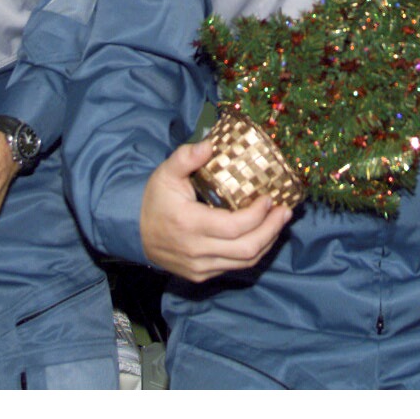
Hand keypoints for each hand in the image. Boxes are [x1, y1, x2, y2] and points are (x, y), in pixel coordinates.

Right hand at [138, 140, 291, 281]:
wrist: (133, 232)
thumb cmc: (154, 199)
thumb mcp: (165, 173)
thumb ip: (186, 157)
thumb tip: (210, 144)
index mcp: (189, 224)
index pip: (234, 227)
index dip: (258, 215)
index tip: (269, 198)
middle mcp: (196, 250)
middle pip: (247, 249)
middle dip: (272, 230)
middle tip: (285, 211)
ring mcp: (200, 267)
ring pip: (245, 262)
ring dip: (268, 242)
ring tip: (279, 221)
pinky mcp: (202, 275)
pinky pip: (235, 267)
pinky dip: (254, 252)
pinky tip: (262, 235)